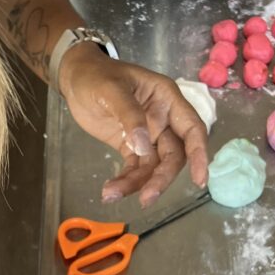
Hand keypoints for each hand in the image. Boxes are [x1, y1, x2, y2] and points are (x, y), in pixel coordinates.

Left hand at [58, 45, 208, 206]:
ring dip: (137, 184)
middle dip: (161, 178)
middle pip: (173, 156)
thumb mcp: (111, 90)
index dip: (199, 154)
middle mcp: (163, 120)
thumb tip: (143, 147)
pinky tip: (111, 190)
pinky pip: (134, 169)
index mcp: (167, 99)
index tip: (199, 180)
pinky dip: (125, 181)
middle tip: (146, 199)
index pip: (192, 129)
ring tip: (112, 194)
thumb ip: (129, 116)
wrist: (75, 79)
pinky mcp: (130, 147)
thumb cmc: (96, 76)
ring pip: (152, 167)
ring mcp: (147, 135)